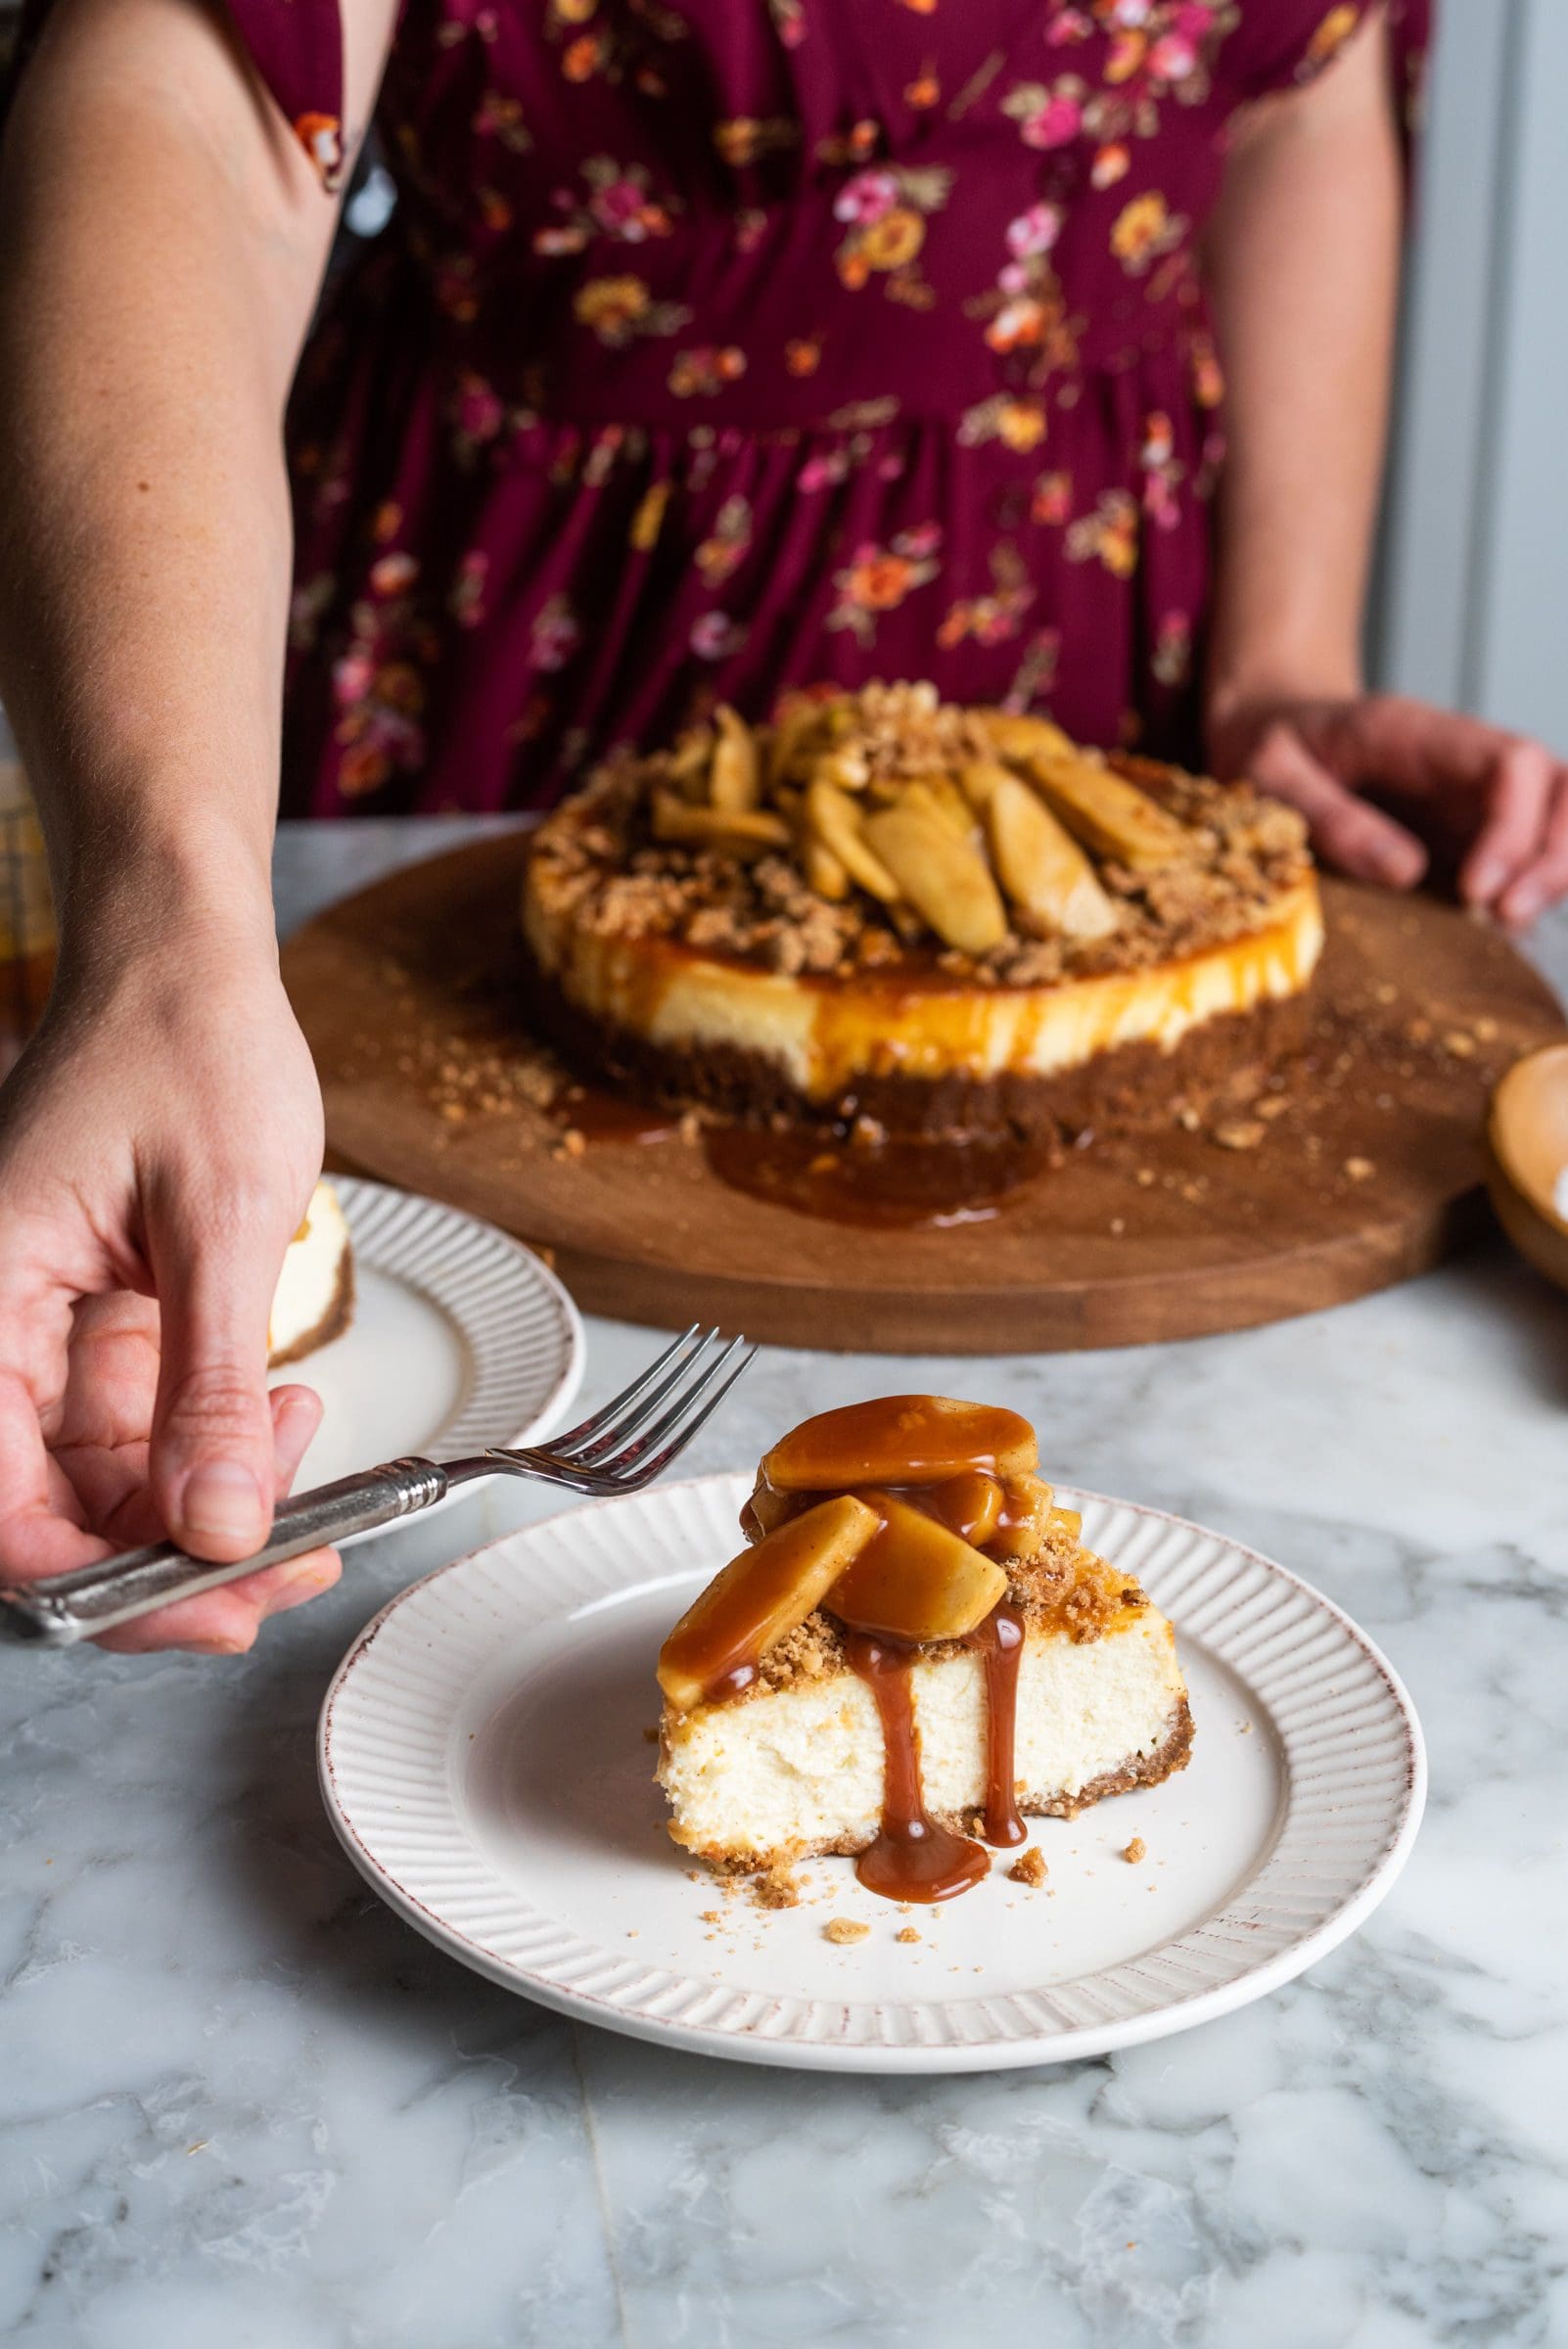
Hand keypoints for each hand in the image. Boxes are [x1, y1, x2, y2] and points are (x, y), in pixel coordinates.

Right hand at [0, 931, 340, 1650]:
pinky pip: (131, 1430)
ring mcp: (37, 1334)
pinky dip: (211, 1444)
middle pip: (45, 1507)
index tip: (205, 1601)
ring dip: (205, 1503)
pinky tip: (286, 1418)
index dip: (89, 1575)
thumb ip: (211, 1386)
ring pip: (95, 1482)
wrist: (189, 961)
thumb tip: (220, 1529)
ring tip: (310, 1467)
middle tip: (288, 1570)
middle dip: (170, 1556)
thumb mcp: (219, 1217)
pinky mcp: (89, 1328)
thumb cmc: (188, 1043)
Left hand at [1206, 692, 1567, 927]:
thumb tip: (1405, 872)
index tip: (1475, 889)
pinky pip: (1518, 852)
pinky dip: (1522, 887)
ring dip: (1550, 873)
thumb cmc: (1266, 744)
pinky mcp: (1461, 831)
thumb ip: (1330, 816)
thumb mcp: (1269, 774)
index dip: (1512, 827)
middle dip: (1552, 854)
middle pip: (1555, 787)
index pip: (1511, 763)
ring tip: (1508, 926)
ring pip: (1552, 817)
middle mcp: (1460, 760)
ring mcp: (1467, 795)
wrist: (1266, 727)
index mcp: (1418, 734)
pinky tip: (1496, 928)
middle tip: (1508, 916)